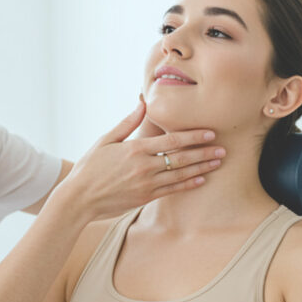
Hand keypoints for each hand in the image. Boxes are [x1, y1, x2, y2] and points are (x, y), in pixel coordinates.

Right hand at [56, 98, 222, 221]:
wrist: (79, 198)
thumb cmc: (90, 167)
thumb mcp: (106, 140)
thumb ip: (127, 123)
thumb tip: (142, 102)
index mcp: (135, 149)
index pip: (172, 140)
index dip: (193, 136)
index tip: (210, 132)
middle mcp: (144, 166)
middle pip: (181, 157)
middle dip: (204, 152)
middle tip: (223, 148)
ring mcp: (146, 183)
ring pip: (180, 174)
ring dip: (201, 168)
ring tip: (217, 162)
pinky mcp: (145, 197)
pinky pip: (172, 190)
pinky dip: (187, 184)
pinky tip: (200, 179)